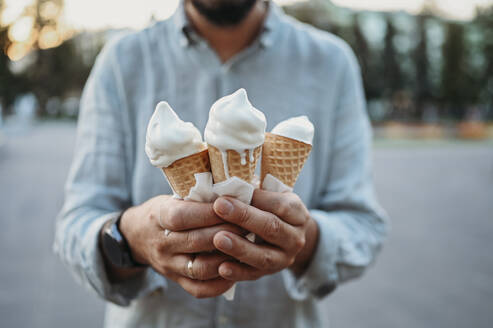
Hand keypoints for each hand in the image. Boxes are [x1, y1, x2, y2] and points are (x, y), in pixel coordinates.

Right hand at [119, 195, 241, 297]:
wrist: (137, 236)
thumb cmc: (164, 210)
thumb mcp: (172, 197)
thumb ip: (196, 197)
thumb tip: (233, 190)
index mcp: (159, 216)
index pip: (183, 216)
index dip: (210, 213)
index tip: (234, 206)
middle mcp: (162, 244)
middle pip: (197, 241)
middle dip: (228, 232)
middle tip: (251, 225)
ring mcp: (168, 265)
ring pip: (201, 268)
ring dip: (227, 258)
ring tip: (248, 247)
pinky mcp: (176, 281)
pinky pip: (200, 289)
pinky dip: (220, 284)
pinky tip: (236, 271)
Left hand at [211, 189, 318, 281]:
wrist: (288, 238)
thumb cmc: (269, 208)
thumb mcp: (270, 194)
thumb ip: (254, 189)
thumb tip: (227, 179)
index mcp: (296, 212)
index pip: (279, 205)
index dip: (256, 198)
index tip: (233, 190)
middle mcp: (295, 237)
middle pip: (271, 228)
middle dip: (244, 217)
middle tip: (219, 207)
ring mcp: (284, 258)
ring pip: (264, 256)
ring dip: (240, 248)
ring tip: (218, 239)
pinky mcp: (270, 273)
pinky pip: (254, 274)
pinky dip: (238, 272)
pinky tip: (221, 268)